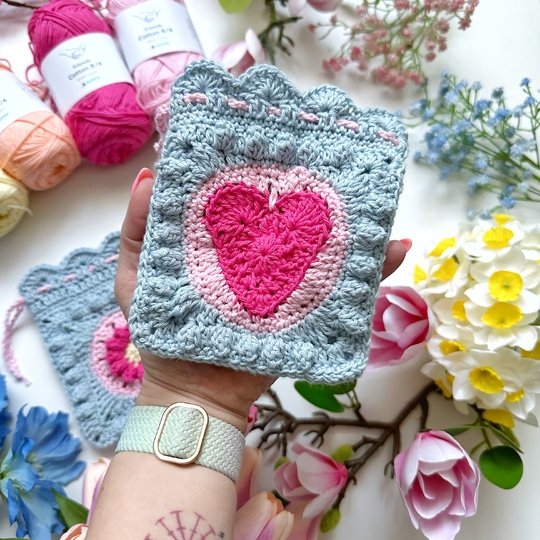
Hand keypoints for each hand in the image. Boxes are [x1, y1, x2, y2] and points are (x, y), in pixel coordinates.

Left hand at [116, 168, 408, 430]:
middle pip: (292, 217)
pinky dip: (372, 272)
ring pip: (323, 248)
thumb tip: (151, 172)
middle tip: (335, 157)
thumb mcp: (137, 277)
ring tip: (371, 197)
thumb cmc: (162, 333)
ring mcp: (288, 282)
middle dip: (312, 189)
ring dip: (351, 225)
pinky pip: (342, 290)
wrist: (193, 393)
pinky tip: (394, 249)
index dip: (258, 169)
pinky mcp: (305, 309)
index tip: (274, 135)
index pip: (248, 198)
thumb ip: (138, 230)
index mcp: (225, 242)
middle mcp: (261, 255)